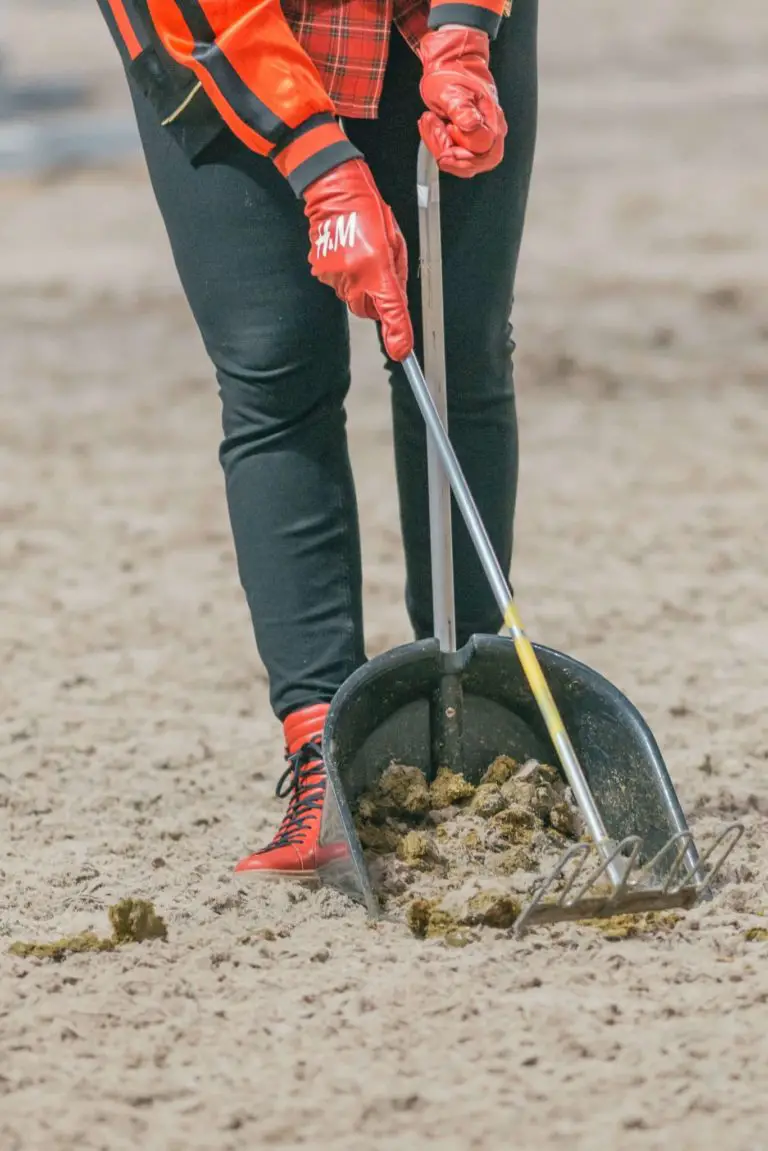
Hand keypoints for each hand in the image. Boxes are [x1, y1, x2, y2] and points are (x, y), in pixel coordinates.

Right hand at [302, 158, 412, 360]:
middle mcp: (353, 277)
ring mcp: (333, 277)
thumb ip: (397, 278)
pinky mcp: (321, 273)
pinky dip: (346, 276)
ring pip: (353, 299)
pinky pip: (339, 286)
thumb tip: (398, 304)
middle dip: (377, 301)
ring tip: (362, 255)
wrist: (335, 192)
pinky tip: (348, 254)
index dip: (398, 333)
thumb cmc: (369, 212)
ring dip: (361, 286)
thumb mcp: (395, 243)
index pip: (390, 309)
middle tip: (380, 274)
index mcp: (377, 268)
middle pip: (369, 310)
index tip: (402, 352)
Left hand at [418, 26, 506, 176]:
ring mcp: (482, 137)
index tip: (446, 138)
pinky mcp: (470, 141)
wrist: (450, 65)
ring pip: (464, 163)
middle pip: (477, 162)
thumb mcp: (451, 90)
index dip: (463, 153)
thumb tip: (472, 125)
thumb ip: (462, 110)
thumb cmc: (451, 74)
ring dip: (442, 147)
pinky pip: (457, 155)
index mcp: (492, 119)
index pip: (484, 150)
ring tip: (430, 121)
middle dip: (451, 156)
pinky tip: (431, 126)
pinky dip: (440, 145)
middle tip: (434, 130)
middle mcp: (491, 131)